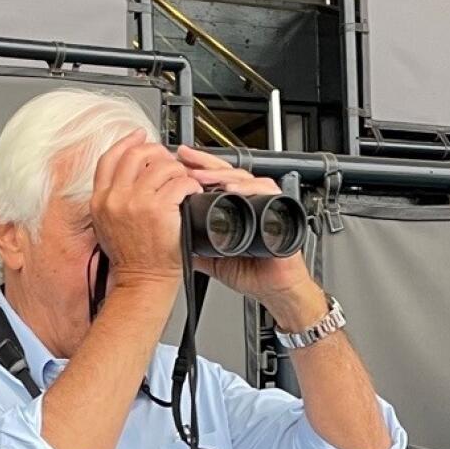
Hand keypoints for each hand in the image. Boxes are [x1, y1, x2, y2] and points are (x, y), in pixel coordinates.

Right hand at [89, 135, 203, 288]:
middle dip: (157, 152)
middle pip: (136, 155)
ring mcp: (136, 202)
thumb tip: (129, 174)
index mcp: (100, 199)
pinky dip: (190, 184)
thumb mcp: (107, 225)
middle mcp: (115, 198)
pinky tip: (191, 192)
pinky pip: (179, 182)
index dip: (127, 142)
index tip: (139, 136)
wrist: (141, 281)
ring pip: (161, 165)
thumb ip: (113, 198)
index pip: (110, 158)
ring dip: (177, 170)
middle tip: (169, 162)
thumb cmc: (131, 258)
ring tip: (183, 182)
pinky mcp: (158, 209)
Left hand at [175, 146, 323, 326]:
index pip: (216, 180)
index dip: (198, 169)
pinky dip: (249, 188)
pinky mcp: (279, 211)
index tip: (179, 163)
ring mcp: (264, 205)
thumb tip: (170, 237)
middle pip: (229, 171)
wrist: (275, 289)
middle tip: (187, 159)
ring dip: (222, 175)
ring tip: (203, 176)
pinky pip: (266, 192)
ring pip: (245, 178)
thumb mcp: (213, 256)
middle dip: (206, 163)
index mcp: (234, 208)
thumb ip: (195, 244)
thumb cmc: (252, 273)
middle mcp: (250, 203)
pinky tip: (232, 188)